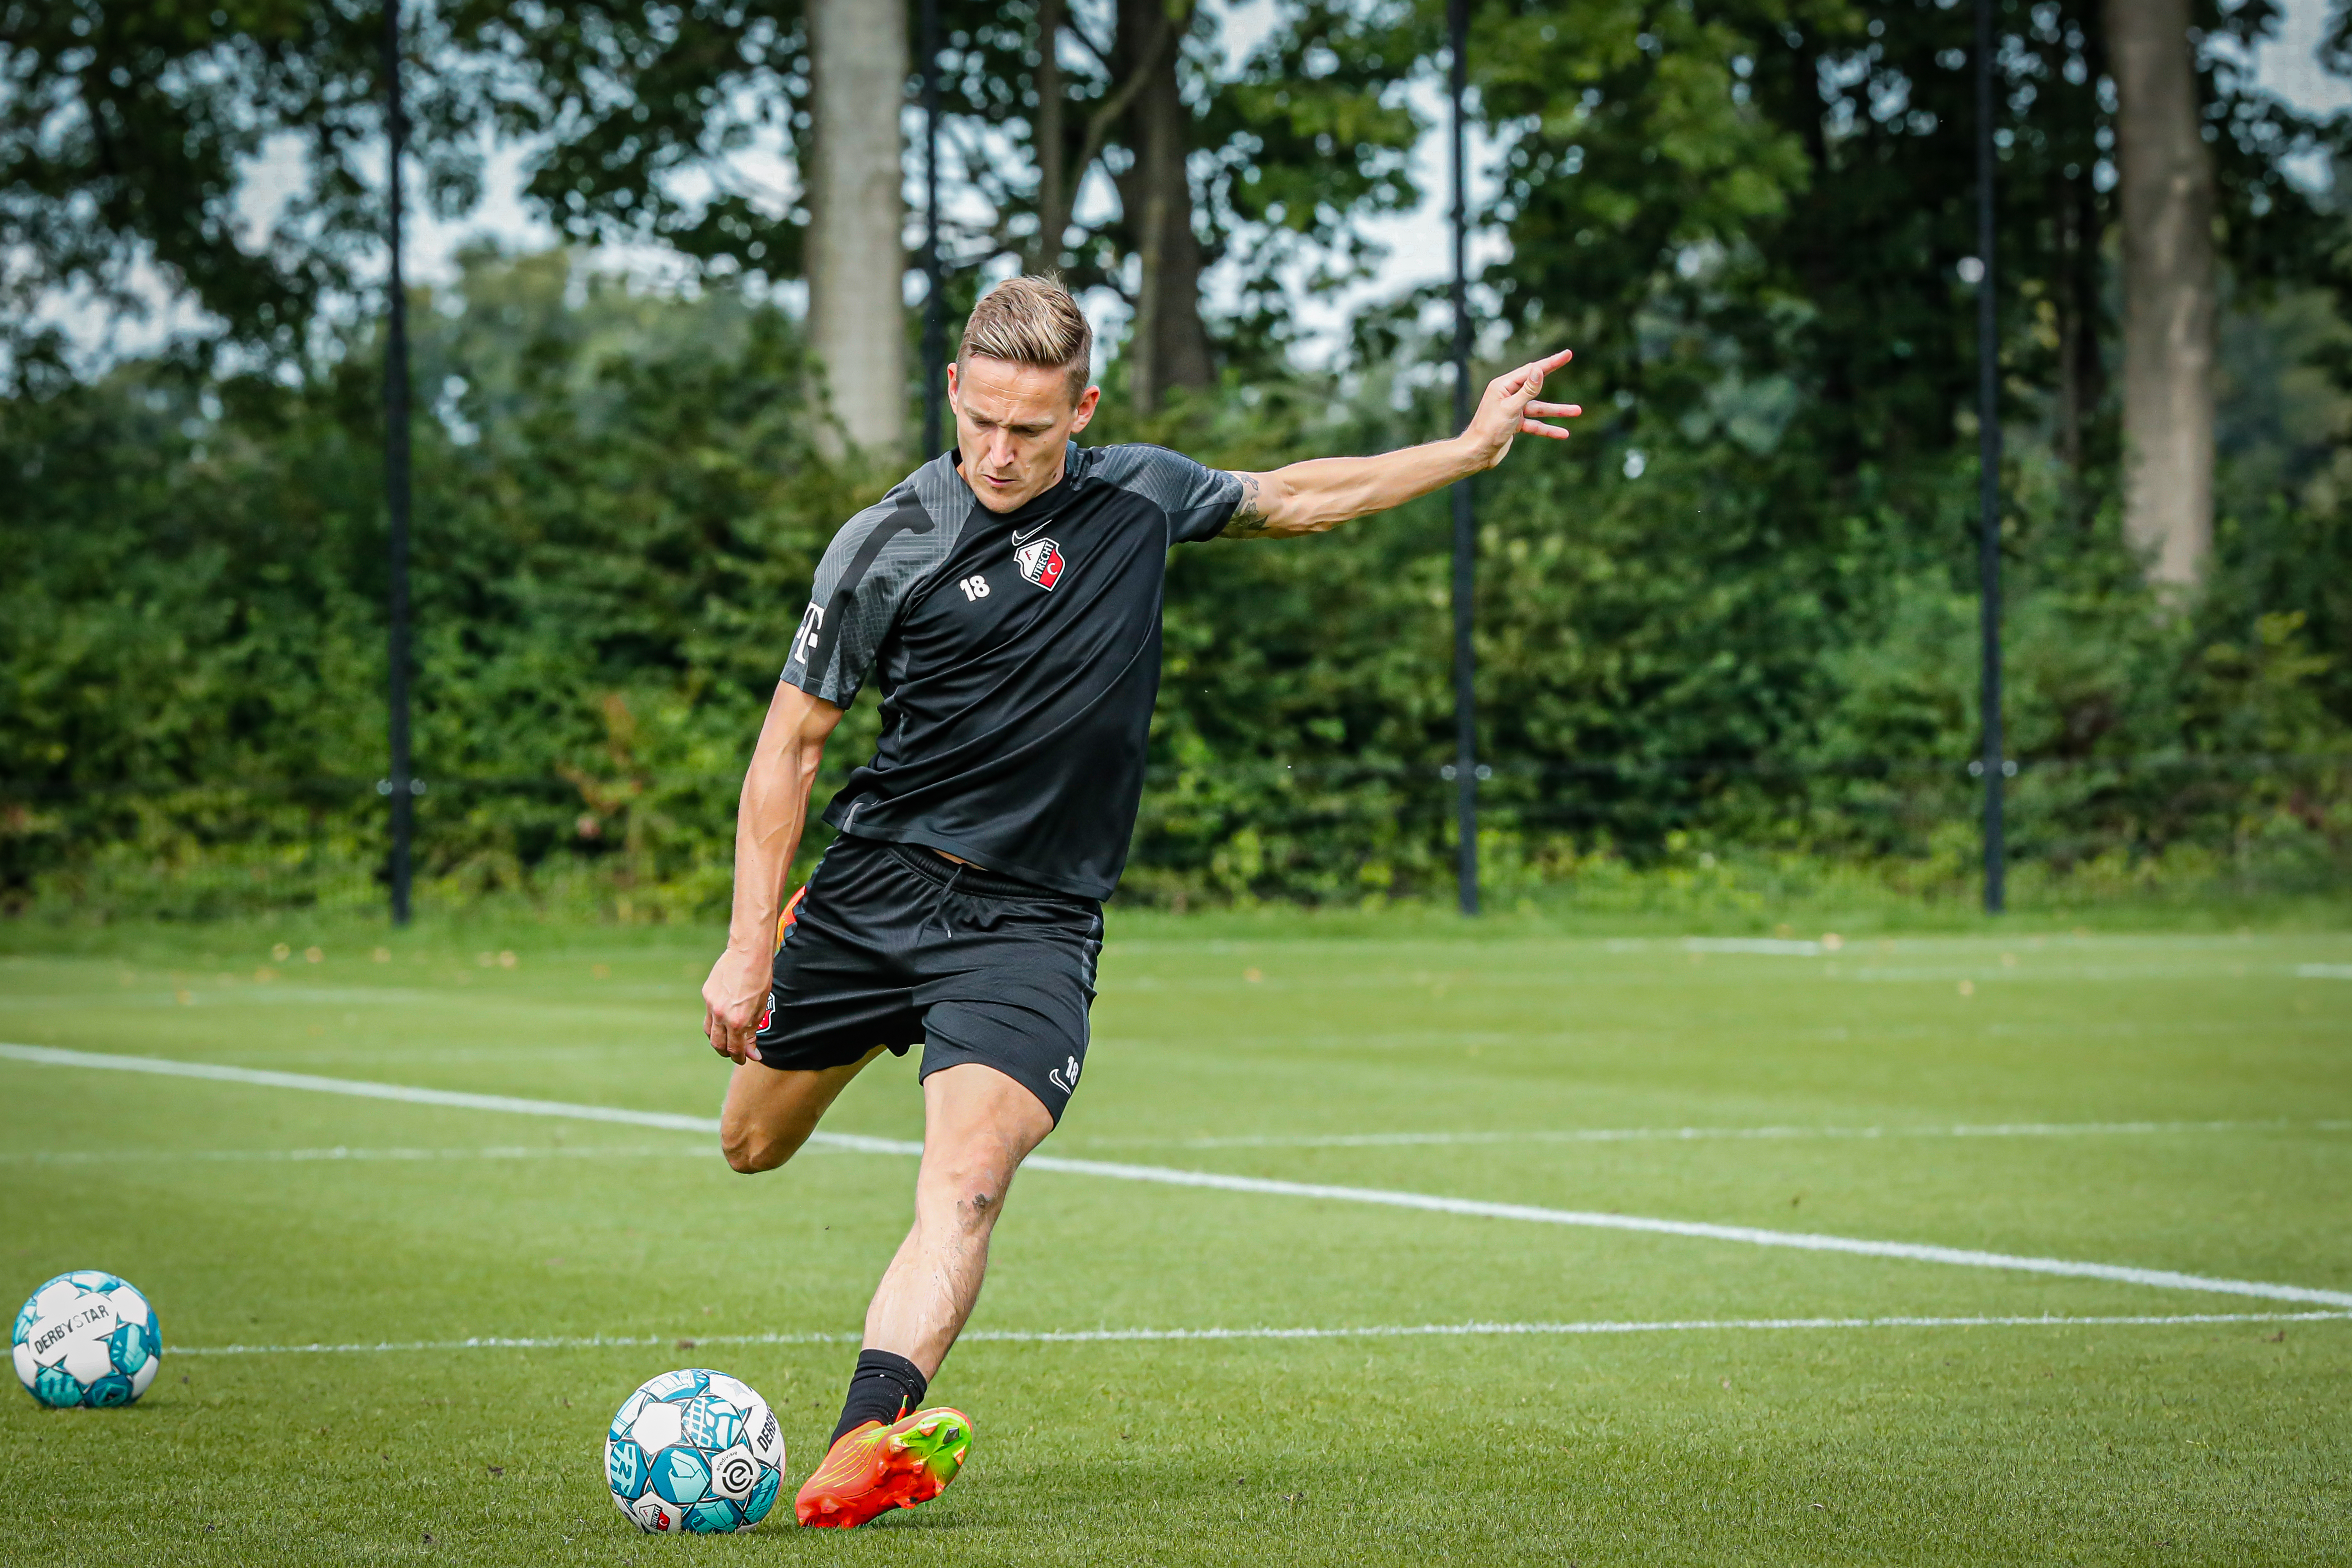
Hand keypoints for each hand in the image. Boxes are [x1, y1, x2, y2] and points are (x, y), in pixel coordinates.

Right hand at [701, 945, 771, 1064]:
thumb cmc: (761, 979)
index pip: (736, 1049)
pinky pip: (708, 1015)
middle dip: (727, 1052)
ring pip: (710, 1032)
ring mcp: (711, 1004)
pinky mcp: (706, 994)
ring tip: (728, 1040)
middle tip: (736, 1054)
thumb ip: (753, 1031)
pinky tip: (724, 1020)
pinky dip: (715, 1022)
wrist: (749, 953)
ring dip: (718, 1040)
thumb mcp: (761, 1008)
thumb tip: (751, 1052)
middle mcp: (721, 1015)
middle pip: (718, 1044)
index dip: (741, 1057)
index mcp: (738, 1021)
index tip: (746, 1059)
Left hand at [1462, 348, 1579, 470]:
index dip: (1550, 362)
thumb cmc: (1490, 430)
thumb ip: (1527, 390)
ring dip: (1557, 410)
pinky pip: (1535, 424)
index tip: (1567, 354)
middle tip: (1568, 357)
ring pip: (1539, 407)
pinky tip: (1563, 433)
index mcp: (1503, 386)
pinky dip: (1548, 428)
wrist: (1477, 453)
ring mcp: (1512, 409)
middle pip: (1536, 383)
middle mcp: (1507, 394)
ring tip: (1578, 411)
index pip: (1531, 370)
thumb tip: (1539, 370)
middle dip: (1553, 372)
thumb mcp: (1511, 408)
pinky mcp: (1514, 423)